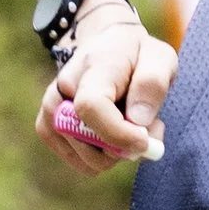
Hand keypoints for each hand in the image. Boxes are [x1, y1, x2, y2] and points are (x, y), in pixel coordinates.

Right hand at [35, 0, 175, 170]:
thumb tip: (137, 120)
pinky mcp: (48, 128)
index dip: (118, 133)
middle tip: (150, 130)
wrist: (106, 46)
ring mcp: (51, 110)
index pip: (91, 106)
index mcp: (92, 66)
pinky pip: (81, 163)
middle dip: (124, 147)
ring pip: (86, 159)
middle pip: (86, 141)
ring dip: (118, 153)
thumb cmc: (137, 56)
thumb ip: (152, 84)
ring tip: (133, 127)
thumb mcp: (160, 58)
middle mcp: (62, 89)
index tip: (144, 141)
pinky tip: (115, 136)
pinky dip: (104, 158)